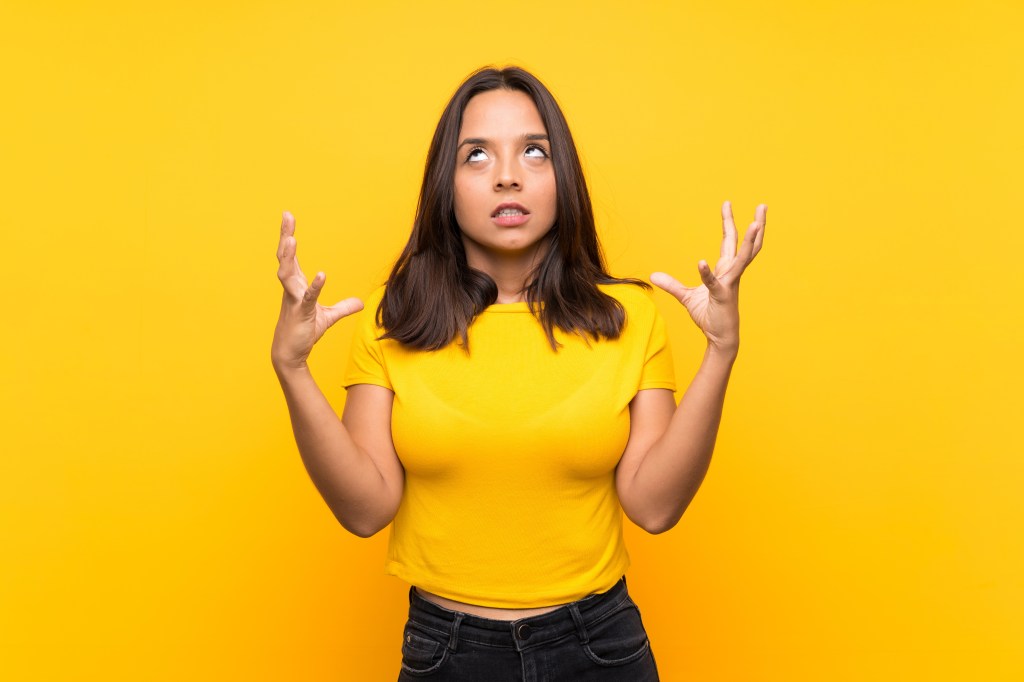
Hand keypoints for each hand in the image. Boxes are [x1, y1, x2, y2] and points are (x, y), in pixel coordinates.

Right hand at [272, 211, 362, 370]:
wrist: (291, 354)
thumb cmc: (303, 331)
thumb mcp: (328, 317)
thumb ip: (343, 307)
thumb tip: (360, 303)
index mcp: (295, 285)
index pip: (291, 257)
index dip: (289, 236)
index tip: (288, 217)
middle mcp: (291, 289)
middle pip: (285, 258)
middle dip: (285, 236)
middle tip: (286, 216)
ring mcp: (293, 300)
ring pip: (286, 275)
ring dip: (289, 257)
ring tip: (291, 240)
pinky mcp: (300, 314)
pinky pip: (307, 298)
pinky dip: (315, 287)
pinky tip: (322, 275)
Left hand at [650, 201, 765, 352]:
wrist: (719, 337)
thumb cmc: (709, 316)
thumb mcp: (687, 297)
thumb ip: (672, 284)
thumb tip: (653, 275)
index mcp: (726, 270)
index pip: (729, 241)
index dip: (728, 222)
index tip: (727, 204)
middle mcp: (731, 273)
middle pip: (743, 244)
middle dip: (753, 224)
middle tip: (762, 205)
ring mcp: (729, 284)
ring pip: (743, 258)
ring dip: (749, 240)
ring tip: (755, 223)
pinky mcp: (722, 296)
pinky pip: (714, 282)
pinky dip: (706, 273)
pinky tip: (700, 262)